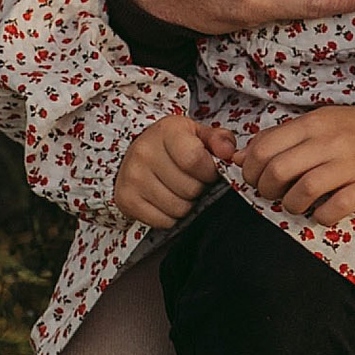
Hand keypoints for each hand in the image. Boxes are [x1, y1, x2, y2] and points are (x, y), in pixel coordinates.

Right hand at [112, 110, 236, 229]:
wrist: (135, 153)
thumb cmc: (173, 145)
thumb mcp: (198, 134)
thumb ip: (219, 140)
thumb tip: (228, 153)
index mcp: (166, 132)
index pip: (194, 160)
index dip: (209, 171)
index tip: (208, 171)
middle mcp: (144, 153)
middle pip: (190, 189)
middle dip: (199, 188)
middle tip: (192, 180)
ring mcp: (132, 178)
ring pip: (179, 209)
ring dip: (186, 204)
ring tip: (179, 189)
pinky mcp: (126, 200)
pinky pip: (163, 222)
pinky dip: (170, 216)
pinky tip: (166, 200)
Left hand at [237, 88, 354, 221]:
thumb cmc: (354, 129)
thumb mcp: (316, 123)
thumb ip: (279, 138)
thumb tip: (238, 157)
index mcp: (314, 123)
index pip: (265, 147)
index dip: (250, 169)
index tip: (255, 178)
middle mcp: (331, 142)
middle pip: (279, 170)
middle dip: (266, 189)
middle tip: (272, 194)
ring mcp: (352, 165)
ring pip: (304, 191)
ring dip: (291, 205)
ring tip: (296, 204)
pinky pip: (334, 209)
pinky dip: (321, 216)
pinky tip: (322, 211)